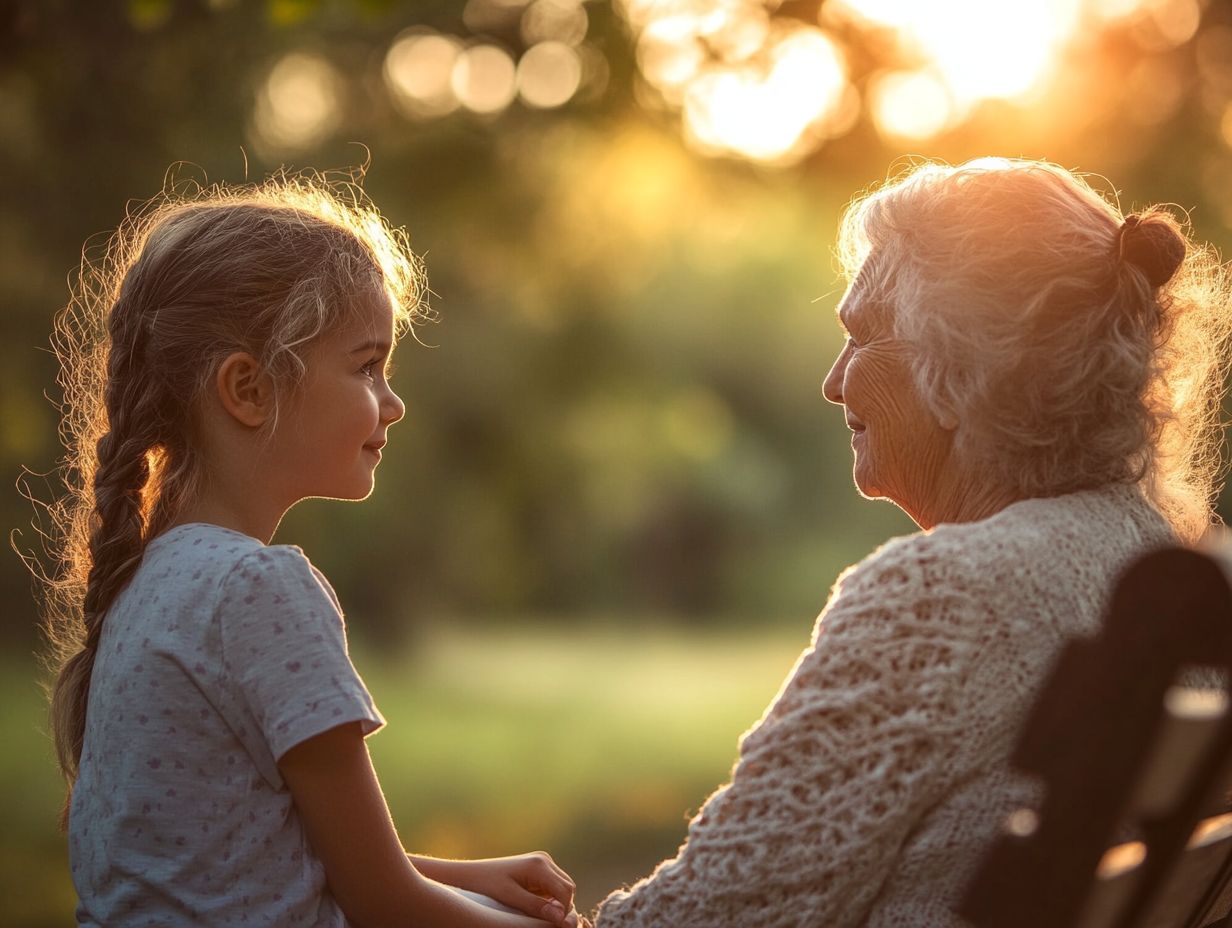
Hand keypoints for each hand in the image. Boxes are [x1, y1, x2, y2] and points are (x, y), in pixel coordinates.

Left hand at [445, 852, 578, 926]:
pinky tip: (537, 909)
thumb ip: (536, 906)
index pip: (565, 891)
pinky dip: (551, 899)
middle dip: (563, 907)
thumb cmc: (487, 885)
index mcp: (539, 864)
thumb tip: (561, 917)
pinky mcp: (538, 869)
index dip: (564, 911)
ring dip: (558, 903)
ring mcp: (542, 863)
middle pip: (568, 888)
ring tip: (542, 918)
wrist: (471, 874)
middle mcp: (544, 860)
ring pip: (563, 887)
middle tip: (550, 925)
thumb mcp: (510, 898)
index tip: (556, 927)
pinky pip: (553, 887)